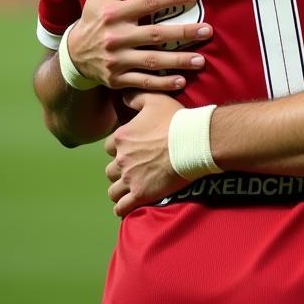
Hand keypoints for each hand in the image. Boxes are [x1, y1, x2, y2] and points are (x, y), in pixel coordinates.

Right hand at [67, 0, 212, 90]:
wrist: (73, 56)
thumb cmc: (94, 19)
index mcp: (115, 14)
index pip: (149, 3)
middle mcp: (116, 38)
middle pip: (155, 35)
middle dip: (183, 33)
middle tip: (208, 30)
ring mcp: (117, 61)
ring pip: (152, 61)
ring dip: (178, 61)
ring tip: (201, 60)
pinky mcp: (118, 80)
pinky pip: (143, 83)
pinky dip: (162, 84)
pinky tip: (182, 81)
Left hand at [106, 92, 187, 215]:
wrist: (194, 141)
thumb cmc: (176, 119)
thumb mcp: (156, 100)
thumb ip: (136, 97)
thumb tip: (123, 96)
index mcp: (121, 138)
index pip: (109, 147)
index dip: (120, 148)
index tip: (134, 148)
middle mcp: (121, 159)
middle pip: (110, 170)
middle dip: (120, 170)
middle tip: (137, 167)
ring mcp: (130, 178)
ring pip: (113, 191)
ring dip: (121, 189)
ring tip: (133, 186)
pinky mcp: (140, 194)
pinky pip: (121, 207)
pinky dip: (123, 207)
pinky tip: (130, 203)